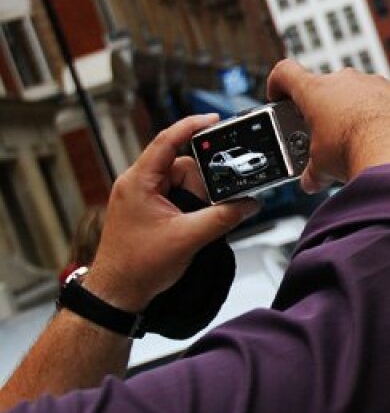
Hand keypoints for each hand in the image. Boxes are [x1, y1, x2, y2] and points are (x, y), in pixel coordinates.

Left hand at [84, 114, 260, 312]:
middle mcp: (138, 184)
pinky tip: (191, 226)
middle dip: (201, 186)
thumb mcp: (188, 238)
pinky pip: (178, 197)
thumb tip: (250, 203)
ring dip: (196, 201)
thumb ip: (223, 217)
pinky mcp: (149, 209)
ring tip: (193, 226)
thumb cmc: (137, 266)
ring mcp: (143, 197)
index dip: (192, 127)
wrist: (118, 292)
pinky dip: (190, 207)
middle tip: (204, 210)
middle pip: (183, 166)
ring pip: (184, 183)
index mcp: (139, 182)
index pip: (167, 141)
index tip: (215, 120)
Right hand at [266, 60, 389, 191]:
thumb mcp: (323, 166)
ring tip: (359, 142)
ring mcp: (378, 84)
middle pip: (328, 88)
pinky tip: (387, 141)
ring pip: (361, 95)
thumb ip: (314, 171)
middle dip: (325, 110)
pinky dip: (386, 118)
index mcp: (317, 91)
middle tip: (325, 135)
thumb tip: (312, 181)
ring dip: (357, 113)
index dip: (279, 84)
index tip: (279, 96)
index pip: (286, 73)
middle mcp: (347, 81)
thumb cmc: (357, 150)